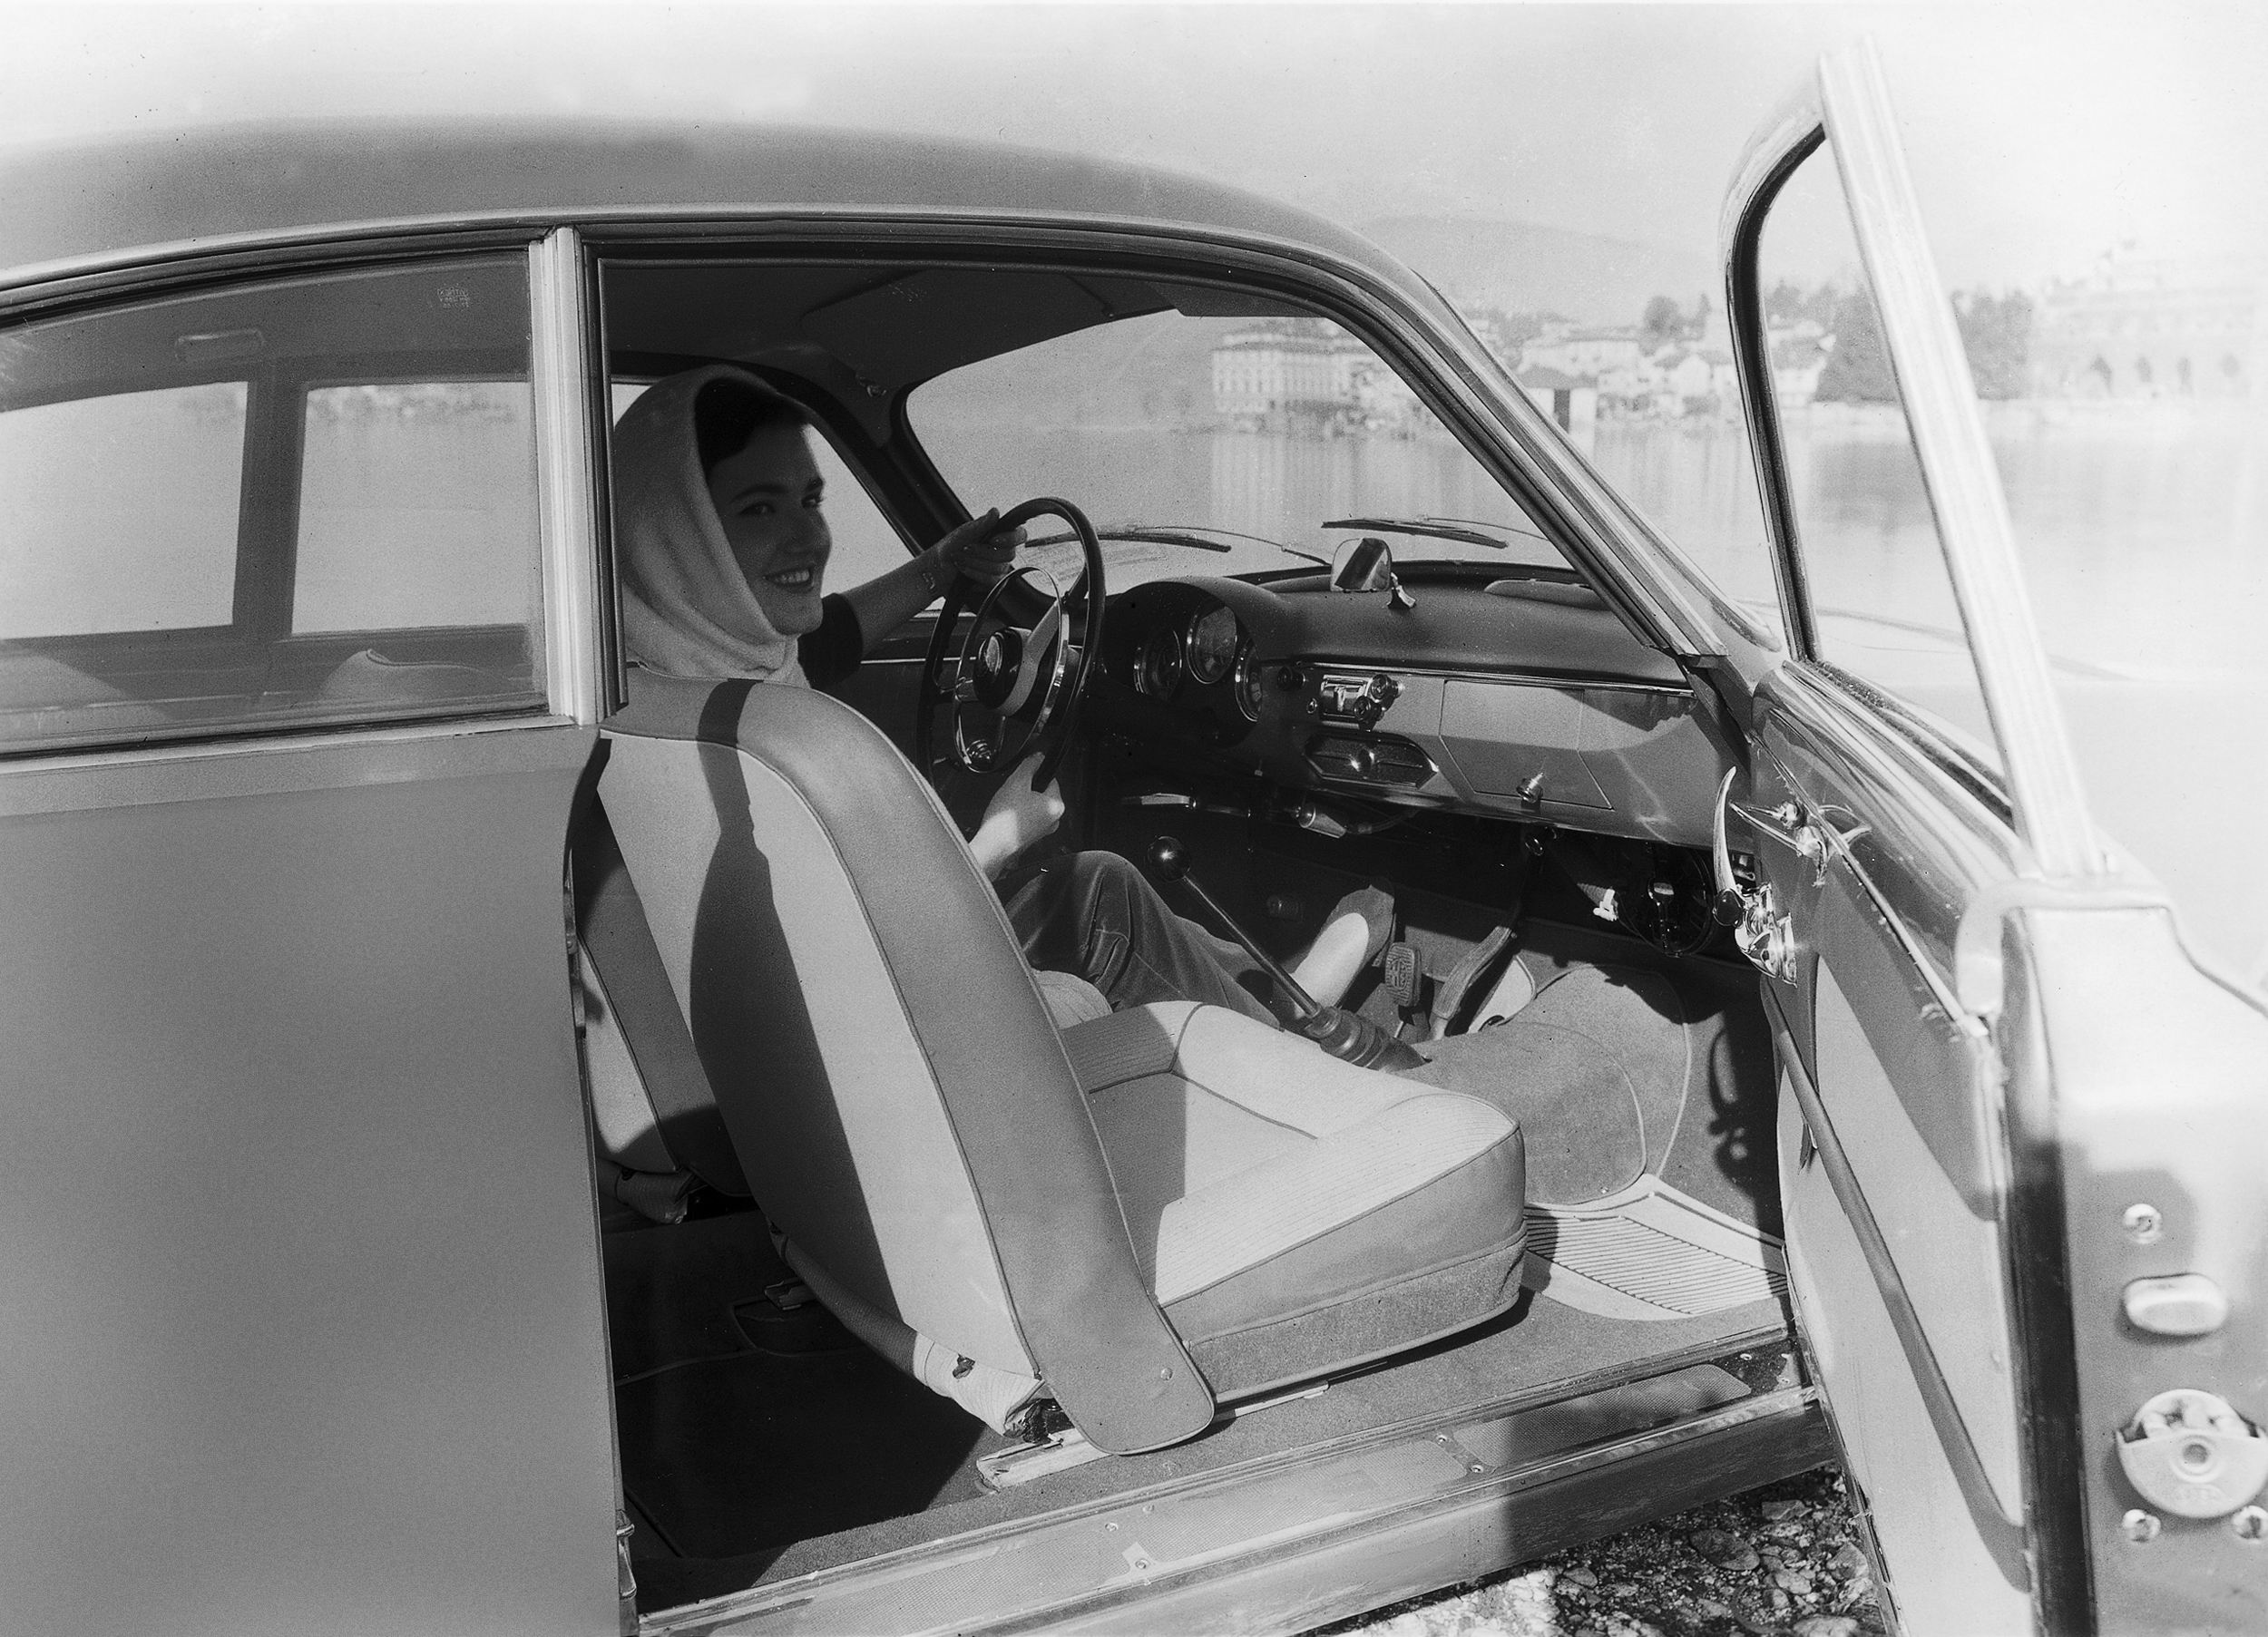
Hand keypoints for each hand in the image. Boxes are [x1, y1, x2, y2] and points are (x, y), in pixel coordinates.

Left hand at [930, 508, 1026, 587]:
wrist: (938, 567)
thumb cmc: (950, 546)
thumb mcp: (964, 532)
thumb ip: (981, 524)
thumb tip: (995, 512)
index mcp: (999, 535)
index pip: (1020, 535)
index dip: (1011, 538)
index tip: (993, 540)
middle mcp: (1002, 551)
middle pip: (1009, 554)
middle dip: (983, 552)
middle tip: (966, 548)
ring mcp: (999, 568)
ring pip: (998, 568)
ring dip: (975, 563)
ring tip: (961, 559)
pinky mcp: (993, 583)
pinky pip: (991, 580)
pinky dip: (975, 574)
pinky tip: (964, 570)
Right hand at [968, 753, 1063, 878]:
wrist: (993, 847)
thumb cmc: (1005, 822)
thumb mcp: (1016, 783)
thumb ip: (1029, 766)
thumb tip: (1037, 757)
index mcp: (1057, 805)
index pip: (1051, 779)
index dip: (1035, 774)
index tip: (1023, 776)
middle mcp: (1054, 820)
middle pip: (1041, 792)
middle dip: (1026, 789)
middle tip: (1012, 792)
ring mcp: (1043, 830)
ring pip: (1033, 805)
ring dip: (1021, 802)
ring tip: (1008, 806)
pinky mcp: (1031, 837)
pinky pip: (1026, 818)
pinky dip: (1017, 815)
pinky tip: (1006, 817)